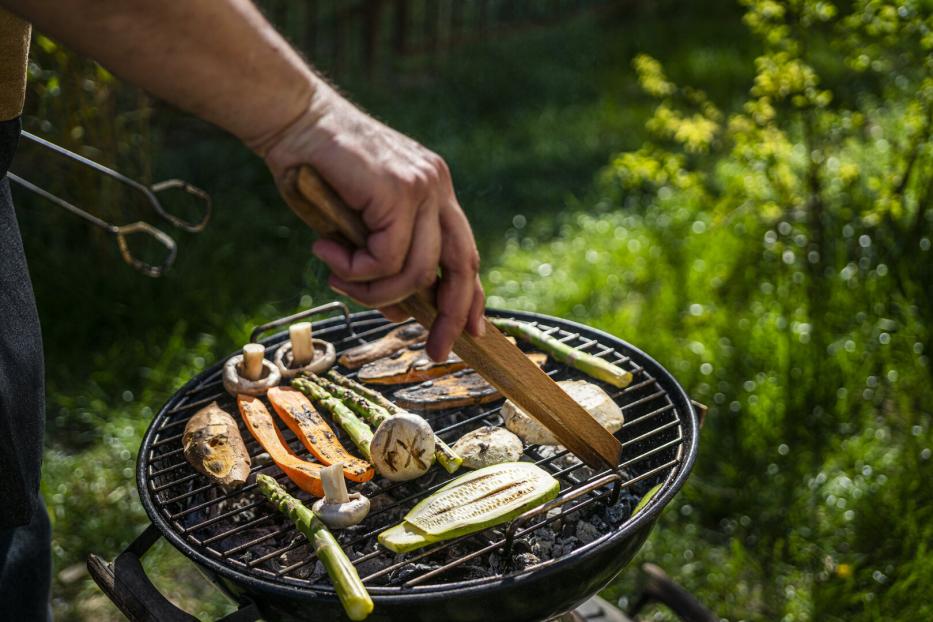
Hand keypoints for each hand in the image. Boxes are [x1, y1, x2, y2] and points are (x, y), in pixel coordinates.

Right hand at [259, 84, 485, 360]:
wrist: (291, 118)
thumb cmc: (315, 172)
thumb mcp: (355, 229)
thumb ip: (382, 263)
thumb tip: (401, 312)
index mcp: (434, 192)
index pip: (465, 252)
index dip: (470, 296)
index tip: (470, 330)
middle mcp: (437, 187)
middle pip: (462, 266)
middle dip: (451, 315)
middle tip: (436, 350)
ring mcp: (422, 187)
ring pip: (416, 271)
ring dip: (372, 290)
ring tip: (336, 277)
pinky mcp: (398, 190)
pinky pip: (386, 258)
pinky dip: (355, 269)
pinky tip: (326, 249)